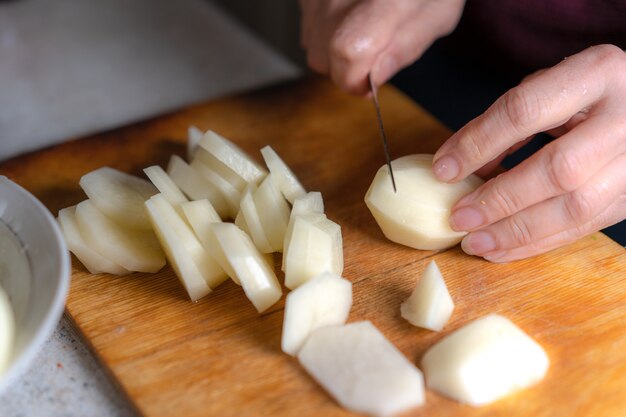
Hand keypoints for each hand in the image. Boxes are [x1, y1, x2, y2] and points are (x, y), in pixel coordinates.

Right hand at [299, 0, 464, 93]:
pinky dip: (326, 29)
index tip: (370, 84)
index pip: (347, 50)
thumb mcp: (438, 14)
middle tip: (375, 51)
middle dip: (347, 68)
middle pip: (324, 56)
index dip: (355, 79)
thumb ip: (406, 46)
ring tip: (365, 26)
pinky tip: (351, 14)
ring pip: (312, 45)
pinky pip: (309, 25)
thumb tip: (374, 77)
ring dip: (335, 49)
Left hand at [432, 45, 625, 261]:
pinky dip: (539, 242)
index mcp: (597, 72)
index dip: (479, 144)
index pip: (526, 111)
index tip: (443, 170)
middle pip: (558, 169)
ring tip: (475, 243)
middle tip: (459, 218)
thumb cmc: (584, 93)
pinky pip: (586, 227)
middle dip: (500, 199)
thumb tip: (456, 168)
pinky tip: (503, 248)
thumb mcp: (545, 88)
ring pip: (577, 207)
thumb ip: (502, 123)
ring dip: (517, 232)